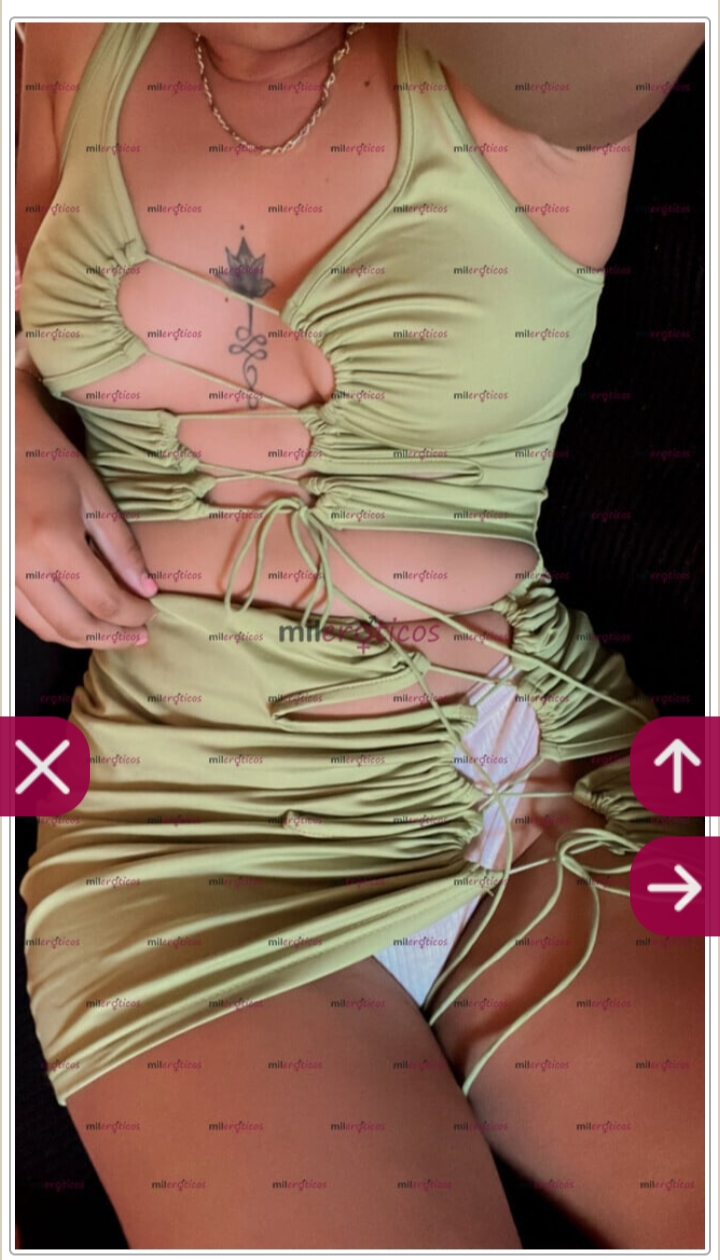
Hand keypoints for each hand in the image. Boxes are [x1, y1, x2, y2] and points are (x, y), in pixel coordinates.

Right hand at [16, 374, 157, 649]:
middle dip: (112, 636)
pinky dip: (57, 625)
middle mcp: (23, 564)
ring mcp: (4, 571)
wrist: (1, 438)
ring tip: (114, 634)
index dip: (132, 615)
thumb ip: (120, 546)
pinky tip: (81, 620)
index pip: (103, 600)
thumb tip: (147, 588)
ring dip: (84, 638)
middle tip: (139, 635)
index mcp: (53, 540)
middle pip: (74, 625)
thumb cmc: (45, 456)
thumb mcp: (91, 494)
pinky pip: (26, 616)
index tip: (151, 614)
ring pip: (46, 628)